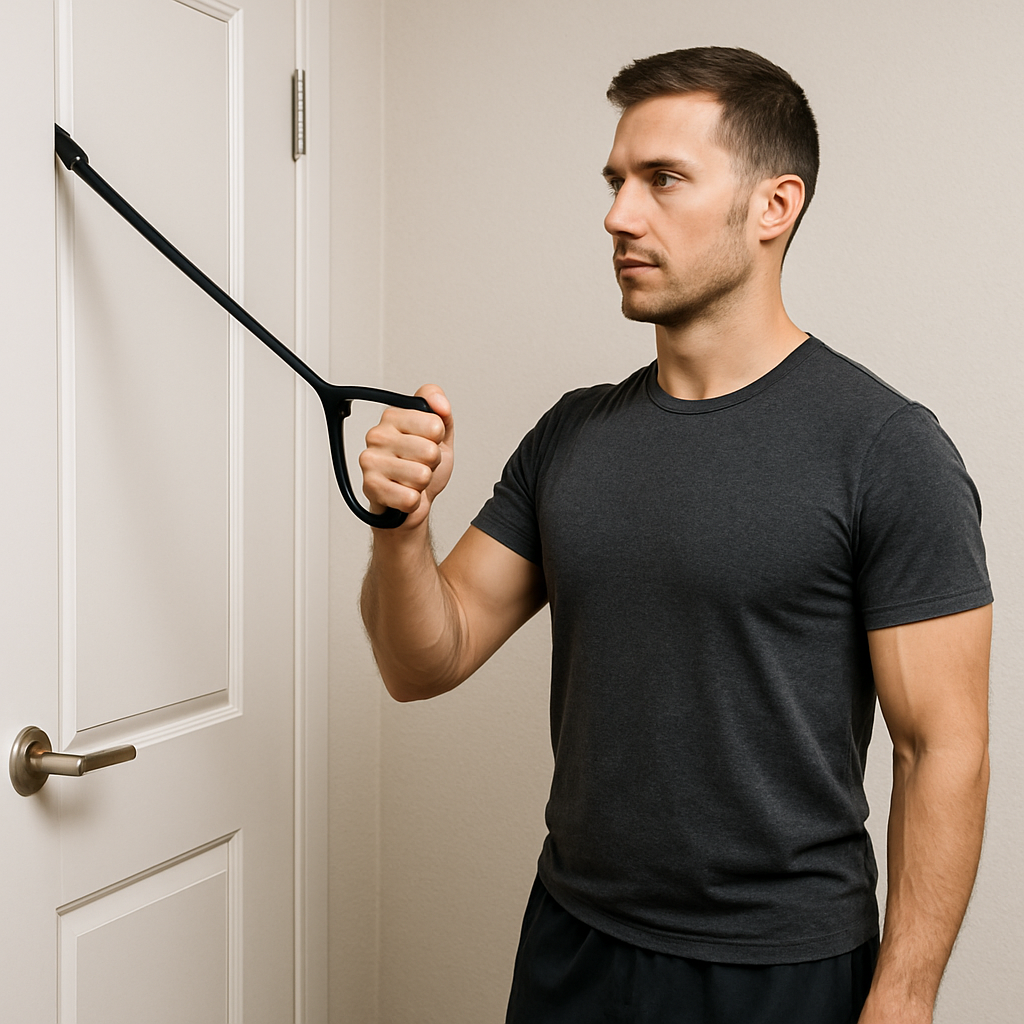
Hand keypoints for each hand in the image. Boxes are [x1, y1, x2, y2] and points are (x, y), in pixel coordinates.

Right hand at [358, 384, 453, 529]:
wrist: (411, 500)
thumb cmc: (422, 466)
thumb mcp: (440, 435)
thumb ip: (443, 412)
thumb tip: (441, 404)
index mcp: (393, 417)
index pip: (435, 425)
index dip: (438, 440)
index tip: (427, 443)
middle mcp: (378, 435)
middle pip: (430, 451)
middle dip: (432, 464)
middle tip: (419, 465)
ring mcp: (371, 460)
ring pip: (422, 475)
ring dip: (422, 484)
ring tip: (411, 480)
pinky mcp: (370, 486)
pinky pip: (410, 497)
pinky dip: (413, 501)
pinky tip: (402, 493)